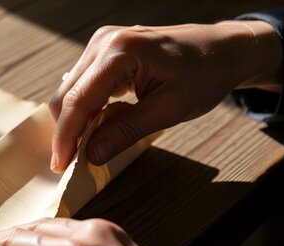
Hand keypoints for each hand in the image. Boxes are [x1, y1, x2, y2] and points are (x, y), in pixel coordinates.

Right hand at [49, 21, 281, 171]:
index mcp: (120, 51)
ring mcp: (103, 42)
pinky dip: (85, 108)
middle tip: (70, 163)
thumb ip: (126, 131)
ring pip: (71, 90)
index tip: (61, 165)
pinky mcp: (106, 49)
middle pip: (67, 94)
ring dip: (74, 121)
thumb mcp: (169, 109)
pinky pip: (84, 83)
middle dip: (66, 131)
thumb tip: (91, 155)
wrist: (222, 49)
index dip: (66, 137)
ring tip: (84, 148)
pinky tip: (95, 126)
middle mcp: (105, 42)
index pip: (78, 100)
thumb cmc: (204, 74)